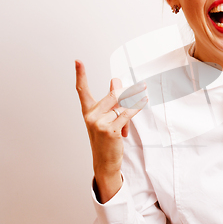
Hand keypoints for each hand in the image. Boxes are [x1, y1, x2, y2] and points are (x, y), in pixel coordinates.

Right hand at [75, 60, 147, 200]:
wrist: (105, 162)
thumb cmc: (106, 139)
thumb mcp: (106, 118)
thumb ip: (111, 101)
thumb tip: (116, 80)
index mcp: (87, 111)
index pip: (82, 90)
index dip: (80, 75)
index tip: (78, 61)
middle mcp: (91, 116)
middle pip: (112, 94)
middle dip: (127, 90)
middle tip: (141, 86)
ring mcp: (99, 123)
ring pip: (121, 103)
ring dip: (134, 100)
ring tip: (143, 94)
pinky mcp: (110, 130)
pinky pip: (127, 113)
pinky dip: (137, 106)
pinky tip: (143, 99)